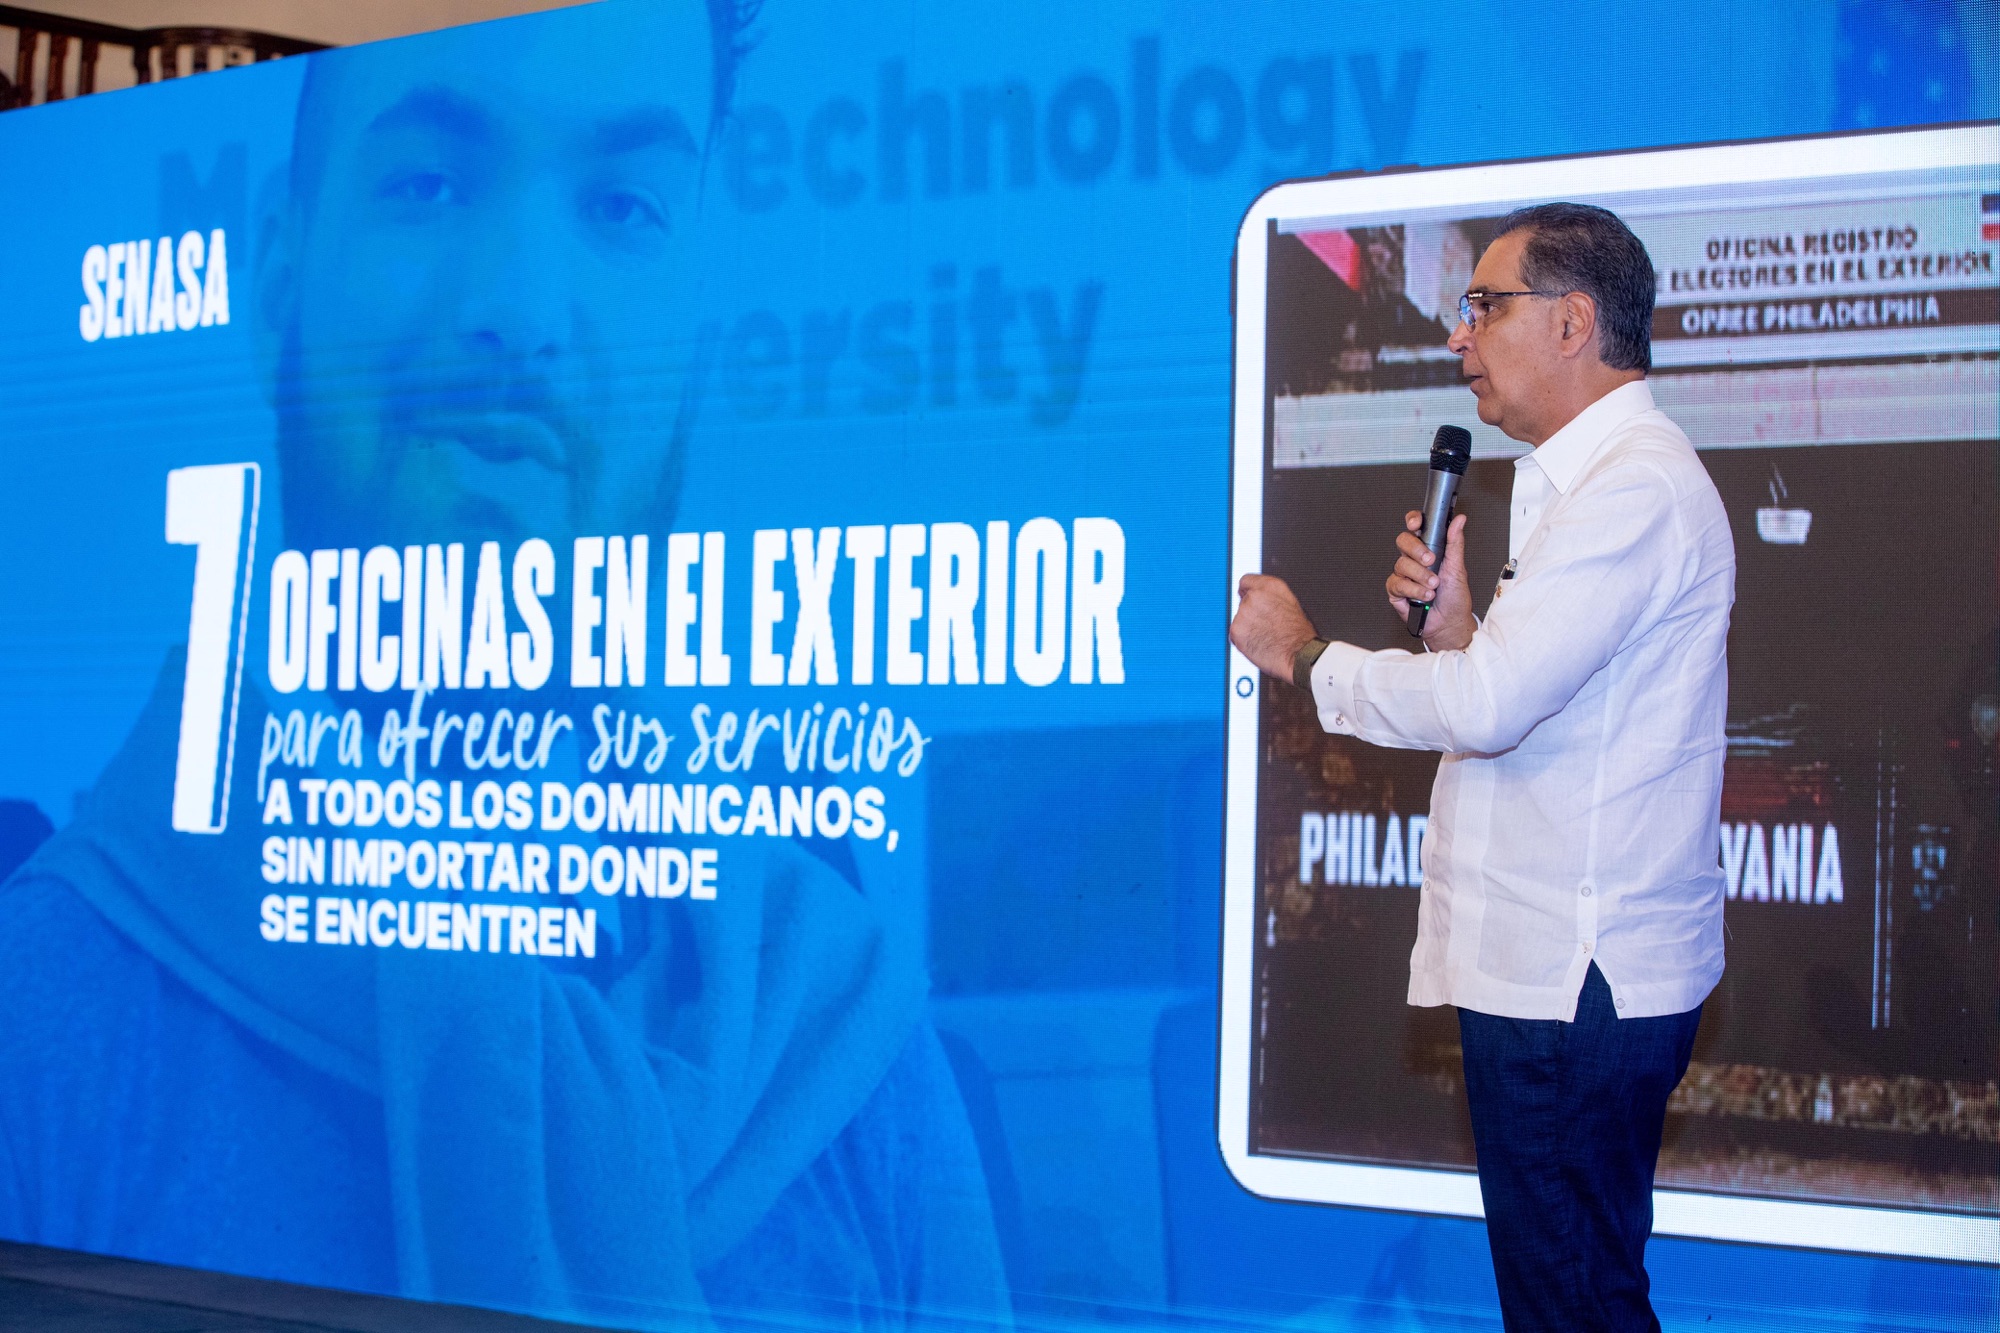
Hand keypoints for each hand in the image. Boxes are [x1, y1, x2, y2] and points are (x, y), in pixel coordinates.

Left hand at [1230, 573, 1317, 682]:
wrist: (1299, 654)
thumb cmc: (1299, 633)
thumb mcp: (1290, 602)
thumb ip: (1270, 596)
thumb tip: (1257, 596)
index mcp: (1270, 586)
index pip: (1245, 581)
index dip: (1248, 592)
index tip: (1250, 600)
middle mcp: (1254, 596)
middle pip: (1242, 603)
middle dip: (1250, 614)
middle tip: (1266, 626)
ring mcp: (1243, 613)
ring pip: (1239, 620)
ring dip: (1247, 628)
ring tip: (1266, 637)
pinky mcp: (1236, 630)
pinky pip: (1235, 635)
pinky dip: (1243, 641)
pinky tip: (1259, 644)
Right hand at [1387, 510, 1475, 651]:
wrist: (1449, 623)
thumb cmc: (1454, 597)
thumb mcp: (1458, 567)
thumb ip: (1455, 542)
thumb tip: (1459, 521)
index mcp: (1428, 549)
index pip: (1415, 528)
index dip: (1412, 522)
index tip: (1416, 524)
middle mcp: (1414, 560)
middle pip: (1403, 541)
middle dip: (1417, 550)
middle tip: (1431, 561)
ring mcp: (1404, 575)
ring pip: (1401, 564)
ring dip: (1420, 576)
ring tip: (1433, 586)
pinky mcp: (1396, 591)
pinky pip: (1397, 583)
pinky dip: (1414, 590)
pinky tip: (1424, 596)